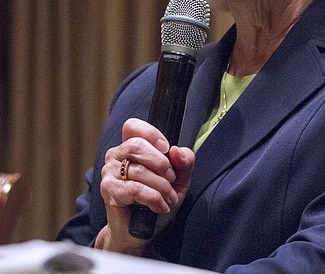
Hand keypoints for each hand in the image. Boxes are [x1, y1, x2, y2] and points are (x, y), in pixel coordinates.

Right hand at [95, 118, 194, 253]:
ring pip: (139, 170)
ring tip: (169, 197)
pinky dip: (153, 198)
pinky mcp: (109, 191)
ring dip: (161, 186)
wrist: (142, 231)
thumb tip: (177, 151)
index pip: (132, 126)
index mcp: (130, 147)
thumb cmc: (157, 200)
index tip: (166, 149)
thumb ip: (184, 162)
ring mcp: (109, 173)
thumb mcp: (179, 179)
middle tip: (171, 178)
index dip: (151, 134)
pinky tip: (160, 206)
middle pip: (136, 145)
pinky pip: (134, 189)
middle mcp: (116, 156)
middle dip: (161, 163)